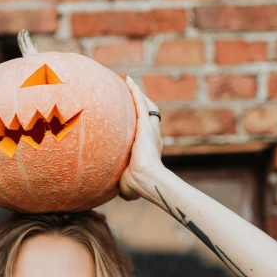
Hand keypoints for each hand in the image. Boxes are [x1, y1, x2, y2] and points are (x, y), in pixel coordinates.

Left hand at [118, 76, 164, 201]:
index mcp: (149, 150)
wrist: (146, 180)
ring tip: (129, 84)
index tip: (132, 119)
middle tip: (133, 95)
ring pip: (146, 106)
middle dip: (142, 104)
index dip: (140, 125)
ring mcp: (150, 130)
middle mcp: (152, 137)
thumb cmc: (138, 186)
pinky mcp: (145, 125)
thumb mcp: (129, 185)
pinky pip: (140, 104)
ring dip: (138, 95)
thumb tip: (123, 195)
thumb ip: (126, 185)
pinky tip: (128, 81)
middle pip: (149, 115)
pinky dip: (135, 92)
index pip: (146, 133)